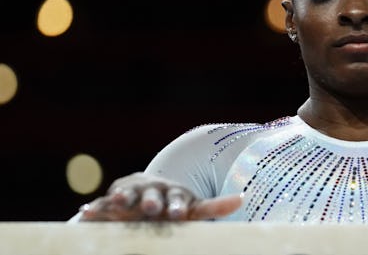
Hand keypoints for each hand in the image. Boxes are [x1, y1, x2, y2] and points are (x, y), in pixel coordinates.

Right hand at [77, 172, 241, 221]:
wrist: (144, 194)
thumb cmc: (173, 208)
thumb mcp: (194, 210)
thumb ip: (215, 207)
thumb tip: (242, 198)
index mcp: (175, 196)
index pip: (178, 201)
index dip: (177, 207)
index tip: (178, 214)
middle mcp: (153, 192)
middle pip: (153, 197)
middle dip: (152, 203)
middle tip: (151, 209)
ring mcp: (132, 195)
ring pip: (128, 196)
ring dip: (124, 198)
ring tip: (119, 203)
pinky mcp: (111, 201)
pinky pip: (102, 205)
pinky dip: (96, 209)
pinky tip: (86, 212)